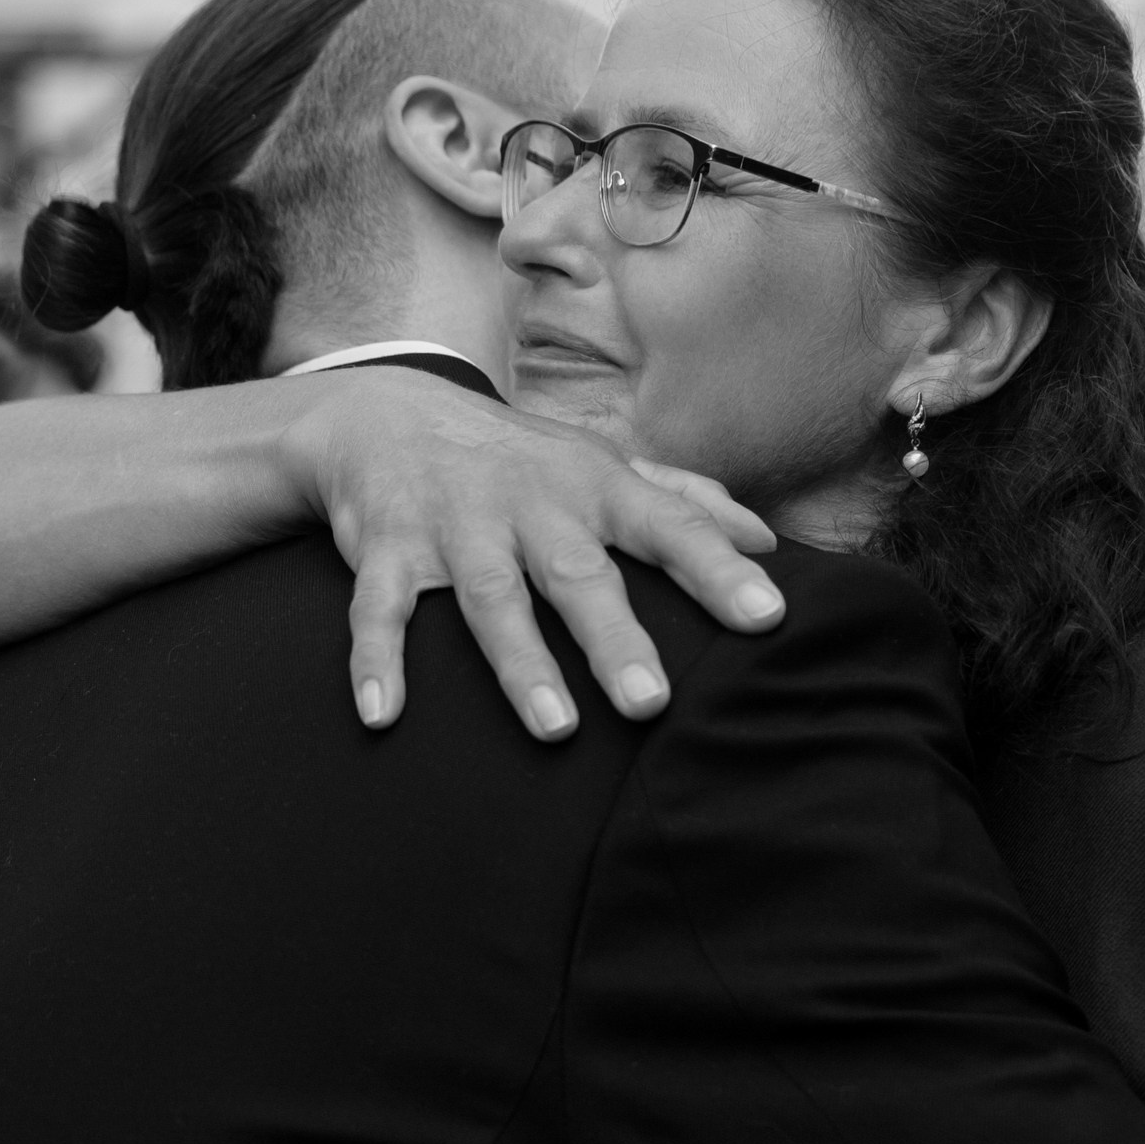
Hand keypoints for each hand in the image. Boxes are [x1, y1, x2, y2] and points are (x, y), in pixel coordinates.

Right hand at [277, 369, 786, 738]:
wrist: (387, 412)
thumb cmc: (521, 460)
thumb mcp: (602, 467)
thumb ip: (683, 503)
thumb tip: (767, 540)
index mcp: (594, 487)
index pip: (669, 527)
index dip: (718, 570)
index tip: (767, 616)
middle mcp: (530, 504)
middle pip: (578, 575)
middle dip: (613, 638)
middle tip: (650, 703)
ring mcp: (457, 526)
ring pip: (492, 599)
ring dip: (521, 664)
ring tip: (555, 731)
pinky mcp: (388, 548)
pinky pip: (381, 608)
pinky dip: (377, 659)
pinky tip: (383, 716)